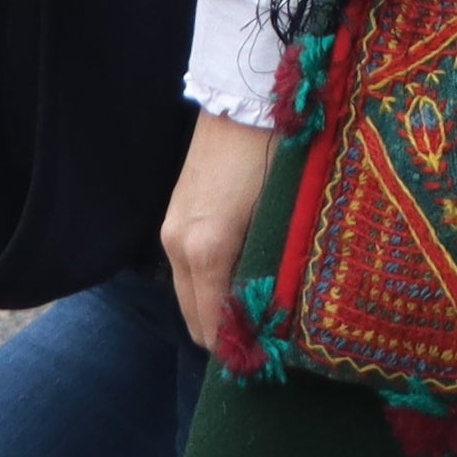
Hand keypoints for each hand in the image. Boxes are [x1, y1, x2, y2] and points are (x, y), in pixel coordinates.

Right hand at [162, 113, 281, 365]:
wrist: (247, 94)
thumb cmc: (279, 152)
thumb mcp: (284, 215)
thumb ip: (276, 267)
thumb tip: (281, 314)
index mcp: (209, 248)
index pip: (213, 326)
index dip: (238, 350)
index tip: (267, 363)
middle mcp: (179, 244)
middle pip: (194, 318)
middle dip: (224, 337)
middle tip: (264, 345)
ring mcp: (171, 228)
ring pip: (187, 294)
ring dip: (213, 309)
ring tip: (254, 314)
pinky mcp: (173, 213)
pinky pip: (185, 268)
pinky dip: (206, 283)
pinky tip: (238, 278)